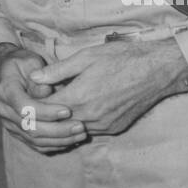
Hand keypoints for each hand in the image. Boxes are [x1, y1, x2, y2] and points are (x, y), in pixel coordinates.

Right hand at [0, 45, 86, 153]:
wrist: (9, 72)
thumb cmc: (24, 64)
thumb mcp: (31, 62)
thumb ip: (40, 76)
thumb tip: (47, 91)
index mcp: (6, 90)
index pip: (25, 107)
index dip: (46, 112)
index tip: (67, 110)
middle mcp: (5, 110)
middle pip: (30, 128)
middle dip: (58, 130)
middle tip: (80, 126)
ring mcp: (10, 124)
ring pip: (35, 139)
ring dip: (60, 140)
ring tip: (81, 134)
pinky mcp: (18, 132)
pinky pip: (36, 144)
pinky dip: (55, 144)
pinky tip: (72, 140)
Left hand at [29, 39, 187, 135]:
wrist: (156, 70)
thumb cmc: (121, 58)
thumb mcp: (86, 57)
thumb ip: (57, 70)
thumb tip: (33, 78)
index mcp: (79, 97)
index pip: (46, 110)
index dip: (35, 103)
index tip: (31, 95)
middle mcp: (90, 117)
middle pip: (57, 123)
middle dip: (48, 114)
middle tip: (43, 101)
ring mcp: (103, 126)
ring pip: (74, 129)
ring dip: (65, 119)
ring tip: (62, 103)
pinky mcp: (114, 129)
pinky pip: (91, 130)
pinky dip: (82, 122)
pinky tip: (81, 108)